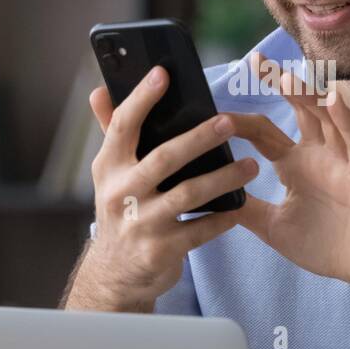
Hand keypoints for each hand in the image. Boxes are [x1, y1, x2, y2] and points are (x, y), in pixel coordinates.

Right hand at [70, 65, 258, 310]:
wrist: (115, 275)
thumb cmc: (120, 212)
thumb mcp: (109, 175)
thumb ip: (110, 133)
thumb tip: (98, 91)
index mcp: (107, 168)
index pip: (122, 126)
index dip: (141, 98)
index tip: (163, 73)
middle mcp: (119, 194)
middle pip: (164, 158)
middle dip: (198, 138)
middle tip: (229, 122)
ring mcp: (139, 224)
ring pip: (188, 195)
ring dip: (223, 178)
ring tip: (251, 166)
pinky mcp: (160, 251)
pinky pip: (199, 230)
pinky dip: (222, 217)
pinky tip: (240, 206)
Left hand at [231, 52, 349, 295]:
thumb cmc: (326, 246)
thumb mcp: (273, 227)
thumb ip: (246, 209)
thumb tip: (209, 197)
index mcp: (296, 165)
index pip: (264, 133)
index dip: (241, 120)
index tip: (215, 111)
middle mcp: (318, 154)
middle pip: (297, 110)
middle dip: (279, 84)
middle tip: (256, 60)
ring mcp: (343, 160)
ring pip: (325, 117)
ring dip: (307, 95)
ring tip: (286, 75)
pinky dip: (344, 119)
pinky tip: (332, 99)